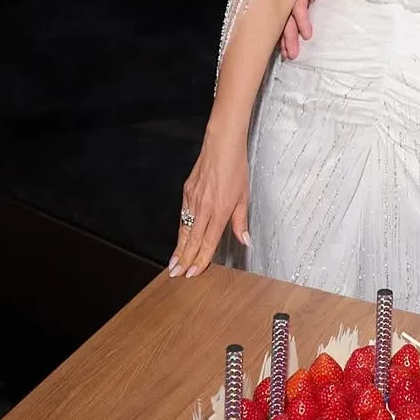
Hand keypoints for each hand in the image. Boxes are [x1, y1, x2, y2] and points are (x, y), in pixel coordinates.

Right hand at [169, 130, 249, 277]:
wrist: (221, 145)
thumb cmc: (236, 168)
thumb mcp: (244, 196)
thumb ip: (241, 221)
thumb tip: (245, 240)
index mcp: (220, 211)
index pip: (208, 242)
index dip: (200, 260)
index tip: (193, 273)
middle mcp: (204, 207)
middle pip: (191, 240)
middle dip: (183, 259)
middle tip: (176, 274)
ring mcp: (192, 199)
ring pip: (184, 229)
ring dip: (178, 248)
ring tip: (173, 263)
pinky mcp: (186, 192)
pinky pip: (182, 215)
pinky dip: (180, 229)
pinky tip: (179, 238)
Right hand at [280, 0, 332, 59]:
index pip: (296, 1)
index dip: (300, 18)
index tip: (307, 35)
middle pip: (287, 12)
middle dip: (289, 34)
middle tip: (292, 53)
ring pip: (286, 15)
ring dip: (286, 35)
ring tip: (288, 53)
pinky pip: (290, 11)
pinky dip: (288, 26)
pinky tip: (284, 43)